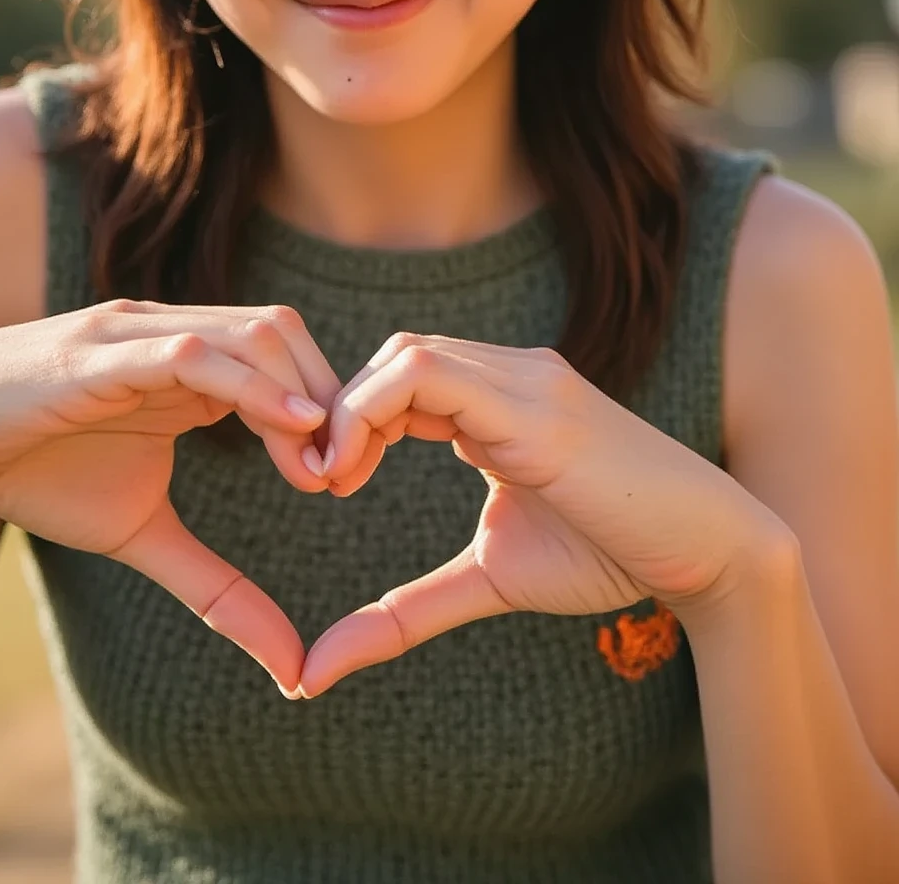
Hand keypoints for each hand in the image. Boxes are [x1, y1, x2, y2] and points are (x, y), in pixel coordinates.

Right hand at [0, 299, 377, 693]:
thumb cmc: (32, 471)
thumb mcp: (138, 534)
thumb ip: (216, 586)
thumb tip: (290, 664)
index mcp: (191, 364)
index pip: (288, 359)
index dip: (330, 411)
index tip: (345, 482)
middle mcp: (174, 333)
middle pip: (286, 333)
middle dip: (332, 397)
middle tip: (346, 476)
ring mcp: (140, 333)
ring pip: (252, 331)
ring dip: (302, 393)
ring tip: (322, 465)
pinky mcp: (103, 350)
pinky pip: (192, 351)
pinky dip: (248, 381)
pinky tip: (291, 423)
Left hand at [300, 333, 790, 695]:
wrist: (707, 550)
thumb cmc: (608, 556)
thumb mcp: (488, 579)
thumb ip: (406, 611)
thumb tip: (316, 669)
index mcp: (500, 399)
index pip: (402, 376)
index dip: (351, 420)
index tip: (324, 484)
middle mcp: (510, 373)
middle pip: (393, 355)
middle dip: (340, 410)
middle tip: (316, 481)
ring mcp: (524, 380)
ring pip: (404, 354)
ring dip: (351, 411)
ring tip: (332, 478)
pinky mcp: (534, 404)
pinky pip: (430, 375)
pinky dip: (373, 411)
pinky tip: (356, 470)